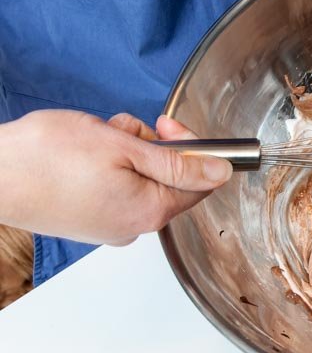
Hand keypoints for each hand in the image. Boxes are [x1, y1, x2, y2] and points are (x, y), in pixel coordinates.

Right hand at [0, 110, 231, 245]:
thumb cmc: (48, 158)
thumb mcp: (125, 147)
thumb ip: (178, 162)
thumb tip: (221, 172)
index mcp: (150, 211)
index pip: (200, 182)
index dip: (193, 148)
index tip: (169, 126)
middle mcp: (133, 226)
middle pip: (168, 178)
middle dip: (151, 145)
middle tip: (123, 129)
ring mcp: (108, 225)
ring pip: (140, 176)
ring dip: (126, 149)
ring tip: (96, 139)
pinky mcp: (88, 218)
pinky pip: (115, 185)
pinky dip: (107, 163)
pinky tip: (84, 152)